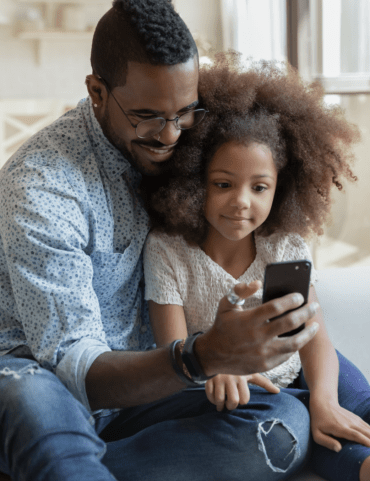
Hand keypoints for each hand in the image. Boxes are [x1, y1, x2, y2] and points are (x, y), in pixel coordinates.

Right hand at [196, 280, 318, 376]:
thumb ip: (240, 290)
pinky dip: (296, 345)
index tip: (300, 296)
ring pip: (294, 343)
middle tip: (314, 307)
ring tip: (315, 325)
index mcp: (249, 319)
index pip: (276, 306)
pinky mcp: (266, 365)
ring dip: (308, 333)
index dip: (291, 300)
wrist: (213, 355)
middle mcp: (257, 336)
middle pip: (289, 322)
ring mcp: (263, 353)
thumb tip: (257, 282)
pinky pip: (287, 355)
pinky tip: (301, 338)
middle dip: (306, 312)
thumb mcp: (226, 304)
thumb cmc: (223, 325)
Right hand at [205, 373, 279, 410]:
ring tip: (222, 404)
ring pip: (220, 400)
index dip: (242, 401)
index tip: (240, 398)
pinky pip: (209, 395)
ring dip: (220, 405)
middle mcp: (229, 377)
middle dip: (231, 406)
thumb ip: (264, 383)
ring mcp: (218, 378)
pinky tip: (215, 399)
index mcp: (241, 376)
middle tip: (231, 404)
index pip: (244, 399)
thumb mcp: (251, 373)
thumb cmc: (238, 368)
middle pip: (233, 401)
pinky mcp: (208, 379)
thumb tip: (278, 391)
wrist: (221, 355)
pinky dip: (211, 400)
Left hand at [309, 395, 369, 451]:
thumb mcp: (316, 433)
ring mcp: (354, 420)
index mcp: (340, 428)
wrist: (322, 401)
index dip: (366, 442)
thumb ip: (326, 442)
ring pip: (368, 429)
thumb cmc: (318, 420)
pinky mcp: (356, 419)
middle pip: (366, 433)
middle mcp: (350, 423)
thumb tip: (339, 449)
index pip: (356, 436)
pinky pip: (367, 426)